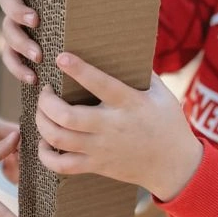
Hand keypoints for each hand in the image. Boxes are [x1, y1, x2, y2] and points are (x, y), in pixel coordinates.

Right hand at [0, 0, 40, 85]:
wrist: (81, 16)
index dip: (17, 9)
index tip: (35, 20)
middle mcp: (15, 14)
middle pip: (7, 26)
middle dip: (21, 38)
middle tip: (38, 50)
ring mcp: (16, 34)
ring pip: (8, 45)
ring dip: (20, 55)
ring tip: (38, 63)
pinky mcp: (20, 51)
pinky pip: (12, 62)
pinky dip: (19, 71)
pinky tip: (33, 79)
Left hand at [34, 53, 203, 201]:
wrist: (176, 165)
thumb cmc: (168, 123)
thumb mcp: (162, 93)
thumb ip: (141, 74)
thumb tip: (122, 50)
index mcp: (129, 103)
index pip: (101, 84)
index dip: (79, 70)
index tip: (60, 57)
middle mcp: (112, 127)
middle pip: (67, 116)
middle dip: (46, 101)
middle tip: (46, 91)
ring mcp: (102, 149)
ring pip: (58, 138)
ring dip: (41, 122)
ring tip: (43, 111)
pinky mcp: (97, 166)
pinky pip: (62, 165)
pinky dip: (45, 155)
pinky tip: (45, 142)